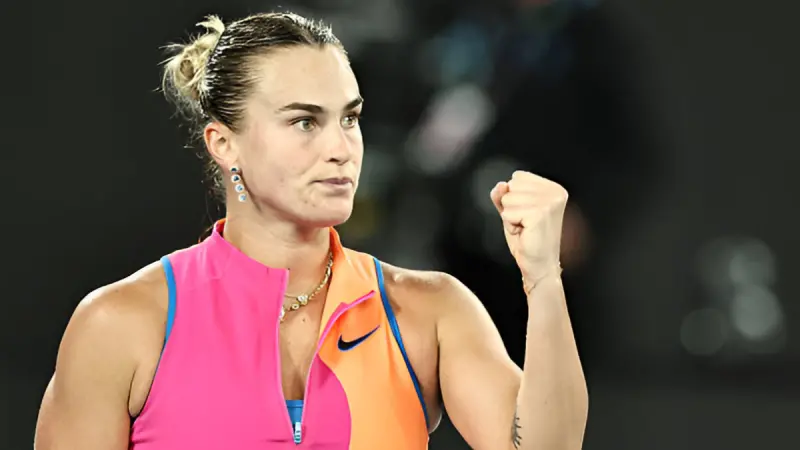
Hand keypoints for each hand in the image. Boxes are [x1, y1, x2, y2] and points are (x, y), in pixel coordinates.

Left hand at [490, 171, 567, 288]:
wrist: (539, 265)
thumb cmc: (529, 239)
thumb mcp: (513, 210)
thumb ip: (504, 194)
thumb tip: (500, 185)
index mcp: (553, 188)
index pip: (517, 177)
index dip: (515, 198)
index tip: (527, 214)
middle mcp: (554, 192)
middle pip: (511, 186)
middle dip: (512, 207)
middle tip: (526, 223)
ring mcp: (549, 203)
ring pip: (508, 198)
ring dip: (511, 217)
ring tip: (525, 228)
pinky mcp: (539, 214)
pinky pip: (507, 212)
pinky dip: (510, 225)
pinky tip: (524, 232)